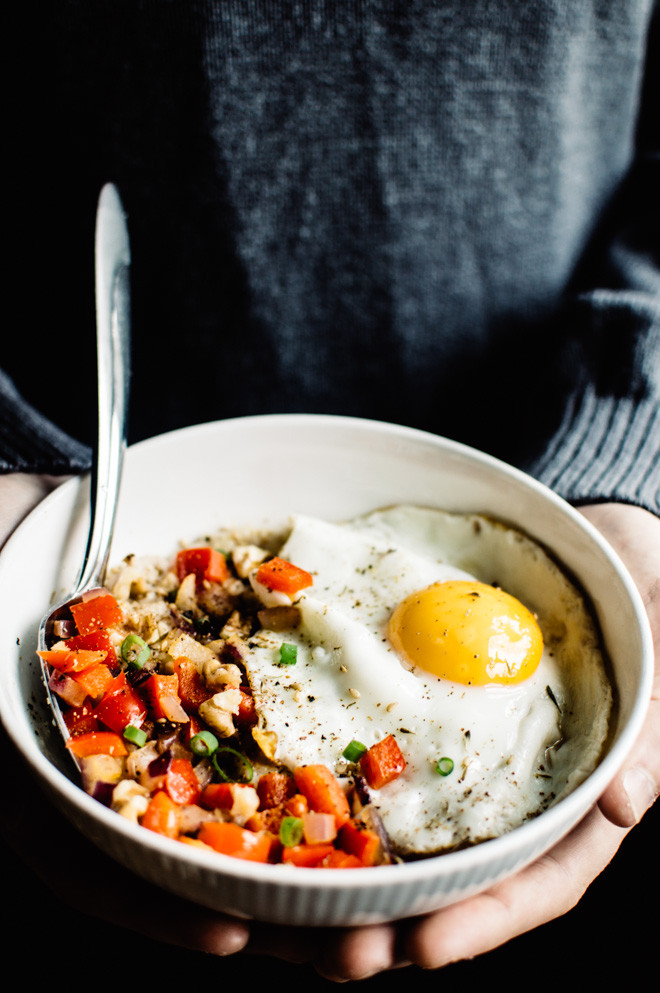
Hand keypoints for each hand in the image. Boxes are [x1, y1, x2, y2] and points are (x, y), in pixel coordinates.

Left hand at [265, 501, 657, 979]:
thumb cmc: (644, 616)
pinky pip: (369, 750)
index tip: (424, 946)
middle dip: (393, 924)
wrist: (602, 554)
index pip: (535, 882)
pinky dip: (328, 783)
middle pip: (452, 879)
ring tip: (288, 914)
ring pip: (400, 832)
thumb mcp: (659, 672)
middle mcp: (509, 794)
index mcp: (574, 804)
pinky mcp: (415, 711)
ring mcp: (456, 755)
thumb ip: (648, 739)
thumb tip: (627, 805)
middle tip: (336, 953)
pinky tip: (282, 803)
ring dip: (346, 875)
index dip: (482, 920)